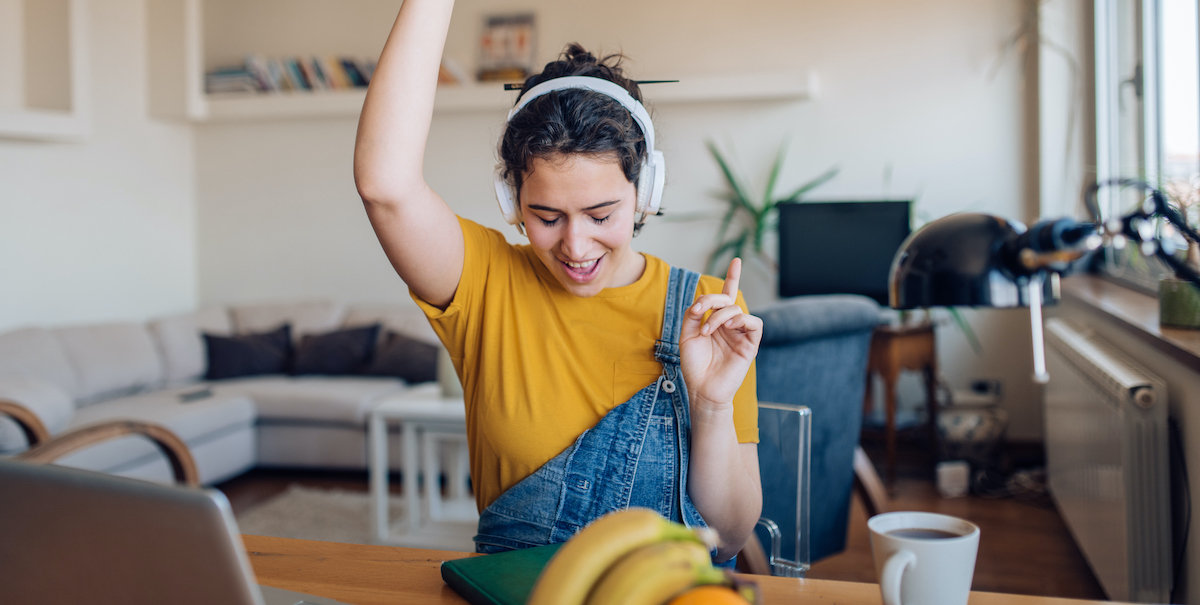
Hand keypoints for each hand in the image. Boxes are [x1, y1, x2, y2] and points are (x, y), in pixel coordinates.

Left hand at [679, 258, 762, 414]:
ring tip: (707, 330)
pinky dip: (741, 321)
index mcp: (716, 321)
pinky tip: (729, 328)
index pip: (726, 296)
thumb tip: (703, 303)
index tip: (737, 261)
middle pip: (727, 299)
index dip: (732, 278)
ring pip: (738, 309)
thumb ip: (693, 314)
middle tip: (698, 312)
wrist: (701, 389)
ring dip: (720, 315)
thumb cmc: (694, 365)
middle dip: (711, 299)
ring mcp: (741, 334)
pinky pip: (754, 324)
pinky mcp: (750, 345)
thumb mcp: (686, 334)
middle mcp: (730, 325)